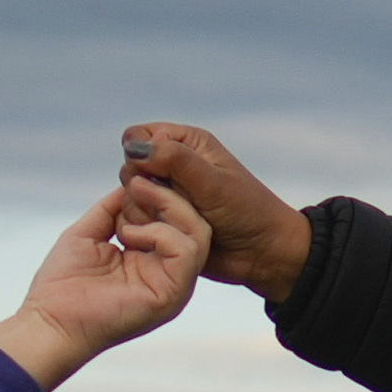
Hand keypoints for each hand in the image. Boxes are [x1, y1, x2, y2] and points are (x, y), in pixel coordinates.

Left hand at [0, 172, 214, 387]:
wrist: (49, 322)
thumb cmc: (62, 286)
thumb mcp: (91, 232)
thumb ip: (115, 208)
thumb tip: (136, 179)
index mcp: (154, 262)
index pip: (178, 218)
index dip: (162, 191)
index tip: (135, 176)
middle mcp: (170, 274)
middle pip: (195, 221)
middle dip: (168, 194)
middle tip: (138, 181)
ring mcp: (175, 286)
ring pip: (199, 232)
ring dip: (167, 206)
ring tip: (134, 199)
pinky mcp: (172, 295)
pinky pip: (186, 250)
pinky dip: (159, 232)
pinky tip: (128, 235)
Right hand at [116, 121, 316, 296]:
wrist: (262, 253)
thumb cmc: (247, 212)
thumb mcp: (213, 182)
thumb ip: (175, 161)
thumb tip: (135, 148)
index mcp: (186, 143)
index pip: (137, 137)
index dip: (140, 155)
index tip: (161, 175)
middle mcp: (172, 165)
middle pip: (129, 168)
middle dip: (145, 188)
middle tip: (175, 203)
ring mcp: (164, 195)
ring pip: (129, 196)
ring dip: (148, 211)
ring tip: (179, 221)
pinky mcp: (161, 221)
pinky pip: (135, 221)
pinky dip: (147, 228)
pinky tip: (170, 235)